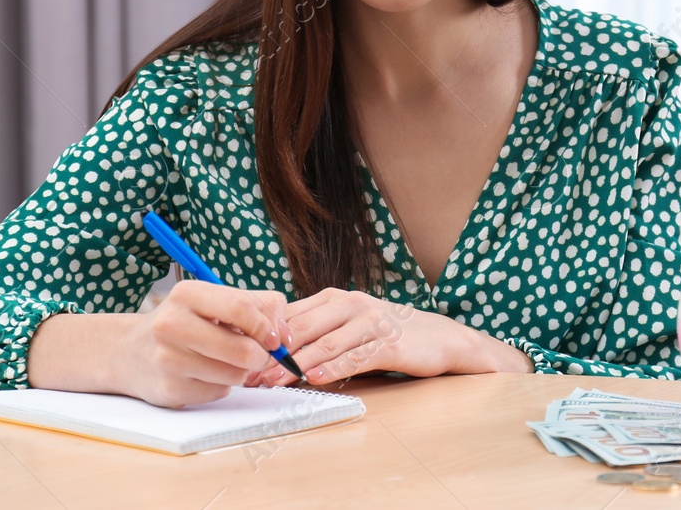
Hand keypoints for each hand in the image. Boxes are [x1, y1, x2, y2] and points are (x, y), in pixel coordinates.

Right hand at [116, 280, 292, 406]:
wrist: (130, 351)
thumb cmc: (182, 323)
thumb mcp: (211, 302)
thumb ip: (255, 305)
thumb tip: (285, 331)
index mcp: (187, 294)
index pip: (242, 308)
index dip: (268, 326)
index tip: (277, 338)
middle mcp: (172, 324)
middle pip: (243, 349)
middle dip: (260, 356)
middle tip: (258, 355)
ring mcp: (168, 359)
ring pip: (235, 375)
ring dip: (240, 372)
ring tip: (223, 361)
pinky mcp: (169, 389)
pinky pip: (218, 393)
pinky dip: (220, 386)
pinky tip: (203, 374)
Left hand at [242, 287, 473, 387]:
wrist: (438, 337)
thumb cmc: (385, 333)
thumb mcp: (347, 324)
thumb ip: (315, 330)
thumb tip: (271, 349)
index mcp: (333, 298)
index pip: (291, 314)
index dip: (264, 336)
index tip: (242, 356)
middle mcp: (349, 304)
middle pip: (302, 328)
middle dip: (273, 353)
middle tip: (250, 373)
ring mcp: (370, 322)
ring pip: (325, 343)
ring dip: (296, 364)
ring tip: (274, 381)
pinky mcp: (388, 343)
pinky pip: (356, 356)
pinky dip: (334, 368)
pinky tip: (317, 378)